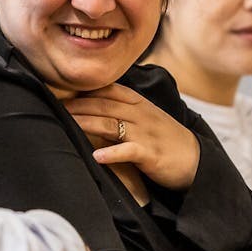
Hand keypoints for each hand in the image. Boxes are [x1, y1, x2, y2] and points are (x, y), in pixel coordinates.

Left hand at [64, 84, 199, 190]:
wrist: (196, 160)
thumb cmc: (164, 138)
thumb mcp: (145, 117)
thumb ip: (121, 108)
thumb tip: (91, 103)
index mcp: (138, 103)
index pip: (108, 90)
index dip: (85, 91)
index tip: (62, 92)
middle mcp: (141, 114)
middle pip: (104, 106)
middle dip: (78, 106)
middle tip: (55, 108)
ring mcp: (146, 133)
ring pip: (111, 124)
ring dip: (87, 123)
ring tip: (67, 124)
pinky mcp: (151, 154)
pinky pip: (129, 151)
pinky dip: (112, 153)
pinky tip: (96, 156)